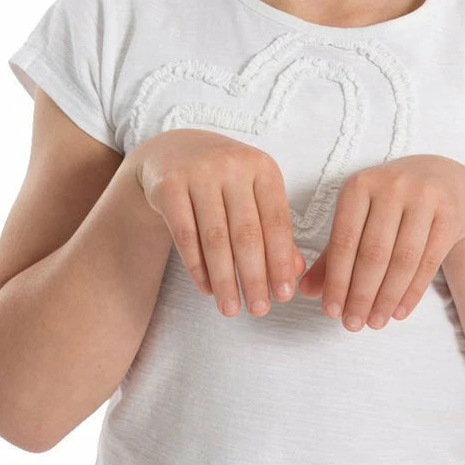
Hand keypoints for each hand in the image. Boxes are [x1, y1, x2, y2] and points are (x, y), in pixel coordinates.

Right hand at [133, 128, 305, 317]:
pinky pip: (185, 236)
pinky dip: (197, 268)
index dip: (281, 261)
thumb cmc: (224, 181)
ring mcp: (199, 173)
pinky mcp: (169, 186)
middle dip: (254, 277)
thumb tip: (294, 272)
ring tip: (231, 308)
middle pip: (246, 233)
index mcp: (262, 167)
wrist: (173, 152)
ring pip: (215, 238)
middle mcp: (232, 165)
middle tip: (259, 311)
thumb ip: (274, 230)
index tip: (285, 295)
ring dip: (224, 279)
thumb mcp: (254, 195)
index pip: (276, 221)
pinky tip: (206, 289)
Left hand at [297, 154, 464, 330]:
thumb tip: (306, 291)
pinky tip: (399, 311)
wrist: (443, 179)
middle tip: (353, 324)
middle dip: (361, 294)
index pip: (344, 239)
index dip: (336, 279)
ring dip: (386, 298)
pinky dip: (412, 292)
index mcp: (360, 184)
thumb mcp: (360, 216)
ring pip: (402, 259)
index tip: (331, 312)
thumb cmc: (391, 202)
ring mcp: (424, 197)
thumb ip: (333, 252)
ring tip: (375, 322)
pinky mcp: (450, 213)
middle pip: (374, 252)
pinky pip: (428, 261)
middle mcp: (391, 186)